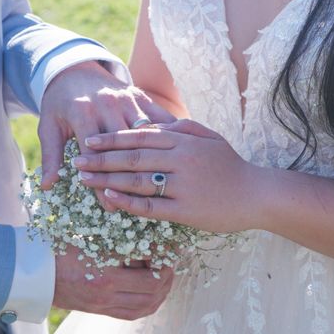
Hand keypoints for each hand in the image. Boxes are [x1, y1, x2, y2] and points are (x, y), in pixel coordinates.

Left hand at [38, 61, 175, 188]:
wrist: (75, 68)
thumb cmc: (60, 103)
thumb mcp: (49, 127)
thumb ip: (51, 155)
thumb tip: (48, 185)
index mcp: (83, 111)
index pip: (94, 153)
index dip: (101, 180)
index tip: (108, 205)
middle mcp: (108, 103)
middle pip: (124, 144)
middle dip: (129, 174)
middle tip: (136, 200)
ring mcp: (127, 98)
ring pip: (145, 132)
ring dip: (153, 158)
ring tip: (160, 182)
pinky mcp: (141, 95)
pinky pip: (159, 116)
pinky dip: (169, 134)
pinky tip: (178, 155)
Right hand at [53, 245, 173, 319]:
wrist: (37, 275)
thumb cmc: (61, 251)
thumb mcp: (90, 241)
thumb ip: (118, 242)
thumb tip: (146, 238)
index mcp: (104, 273)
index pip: (147, 268)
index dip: (161, 255)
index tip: (165, 245)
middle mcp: (107, 293)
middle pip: (153, 288)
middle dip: (166, 273)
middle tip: (167, 260)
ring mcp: (104, 305)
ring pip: (147, 305)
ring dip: (161, 291)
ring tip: (163, 275)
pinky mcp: (101, 311)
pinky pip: (133, 313)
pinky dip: (148, 304)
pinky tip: (152, 291)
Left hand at [74, 120, 262, 232]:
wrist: (256, 194)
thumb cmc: (230, 165)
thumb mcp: (210, 137)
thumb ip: (182, 128)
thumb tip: (153, 123)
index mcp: (184, 140)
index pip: (140, 136)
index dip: (111, 138)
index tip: (89, 140)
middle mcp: (181, 159)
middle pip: (132, 157)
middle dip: (101, 158)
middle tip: (77, 161)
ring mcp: (182, 185)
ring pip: (137, 179)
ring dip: (106, 179)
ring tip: (83, 179)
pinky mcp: (185, 209)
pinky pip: (150, 205)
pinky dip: (127, 201)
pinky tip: (109, 197)